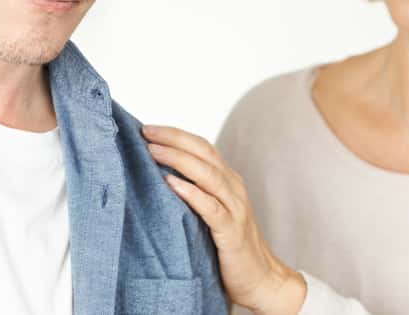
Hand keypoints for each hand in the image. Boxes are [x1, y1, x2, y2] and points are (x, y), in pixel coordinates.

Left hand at [142, 125, 306, 314]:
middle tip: (146, 132)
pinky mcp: (232, 232)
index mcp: (228, 180)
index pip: (202, 147)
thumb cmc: (230, 246)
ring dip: (178, 159)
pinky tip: (171, 183)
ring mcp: (235, 208)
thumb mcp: (213, 211)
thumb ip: (195, 192)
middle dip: (174, 139)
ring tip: (153, 151)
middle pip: (204, 153)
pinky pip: (211, 208)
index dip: (177, 134)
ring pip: (207, 174)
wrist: (262, 279)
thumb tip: (158, 175)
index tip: (149, 128)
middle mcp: (233, 188)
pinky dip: (191, 193)